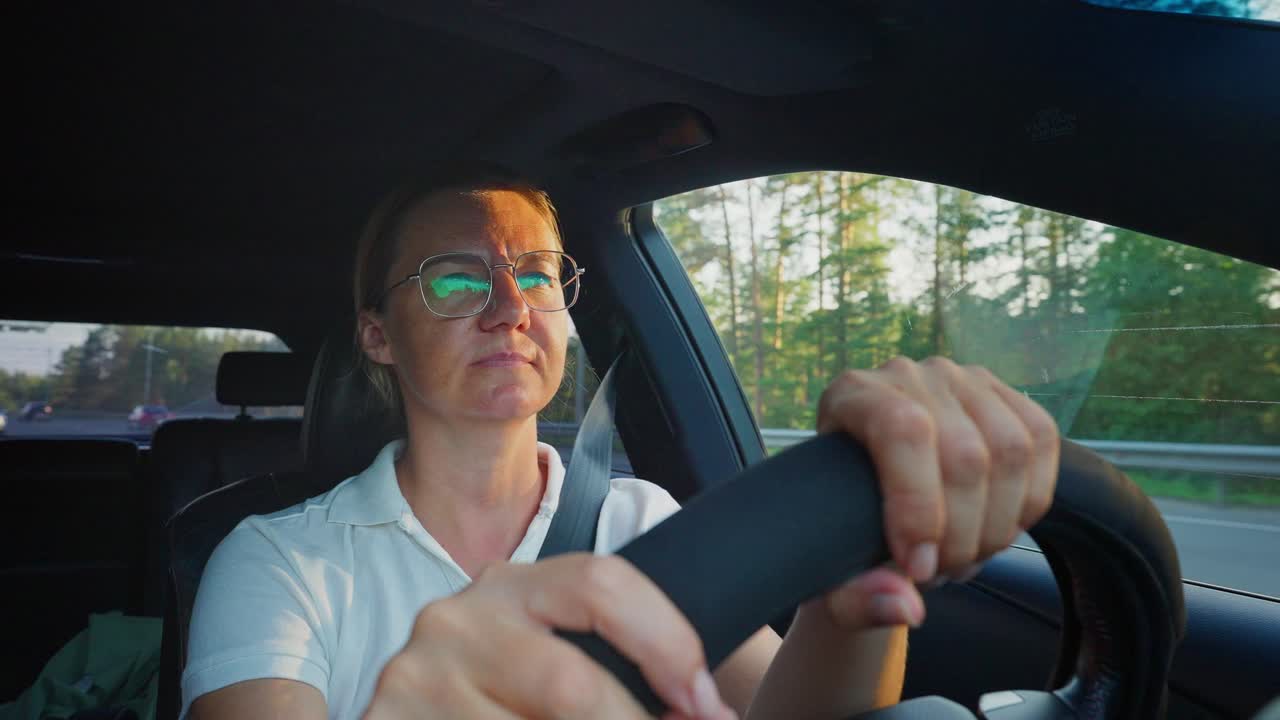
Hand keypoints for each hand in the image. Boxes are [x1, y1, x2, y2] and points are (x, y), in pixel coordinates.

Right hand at [362, 553, 737, 719]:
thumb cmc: (506, 698)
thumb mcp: (548, 658)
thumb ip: (610, 658)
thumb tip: (705, 707)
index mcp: (509, 584)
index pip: (603, 584)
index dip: (668, 644)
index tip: (706, 704)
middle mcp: (456, 619)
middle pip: (573, 682)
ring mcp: (415, 678)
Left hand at [808, 356, 1059, 629]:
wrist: (868, 500)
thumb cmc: (843, 528)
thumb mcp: (834, 568)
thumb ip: (857, 598)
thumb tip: (907, 606)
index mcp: (852, 395)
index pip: (902, 430)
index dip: (919, 506)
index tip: (918, 568)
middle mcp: (908, 375)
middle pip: (965, 453)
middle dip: (962, 535)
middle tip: (940, 573)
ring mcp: (962, 379)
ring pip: (1011, 450)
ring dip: (998, 525)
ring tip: (965, 557)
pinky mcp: (1006, 396)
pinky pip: (1042, 443)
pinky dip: (1029, 503)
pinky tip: (995, 529)